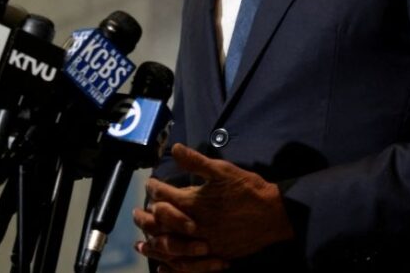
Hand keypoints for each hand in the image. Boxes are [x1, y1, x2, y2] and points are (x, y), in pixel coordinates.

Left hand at [135, 143, 294, 265]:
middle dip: (145, 217)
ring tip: (142, 241)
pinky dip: (170, 263)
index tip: (149, 182)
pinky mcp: (212, 254)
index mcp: (194, 202)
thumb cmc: (248, 190)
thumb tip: (174, 149)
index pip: (163, 194)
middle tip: (136, 213)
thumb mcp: (223, 170)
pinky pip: (185, 264)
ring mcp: (202, 242)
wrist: (273, 215)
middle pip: (160, 223)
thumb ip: (196, 161)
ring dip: (152, 242)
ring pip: (169, 245)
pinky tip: (162, 264)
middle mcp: (193, 224)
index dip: (154, 187)